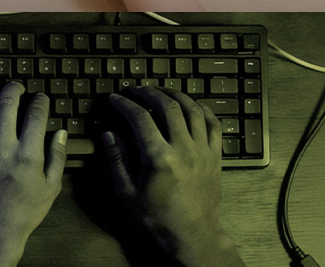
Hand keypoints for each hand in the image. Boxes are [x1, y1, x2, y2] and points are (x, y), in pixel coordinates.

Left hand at [0, 84, 67, 266]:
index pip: (35, 115)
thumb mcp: (50, 187)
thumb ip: (57, 157)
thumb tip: (60, 132)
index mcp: (27, 156)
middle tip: (17, 86)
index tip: (41, 98)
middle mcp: (2, 149)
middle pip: (6, 104)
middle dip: (13, 89)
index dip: (40, 101)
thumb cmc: (23, 212)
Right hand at [103, 87, 245, 266]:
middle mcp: (184, 149)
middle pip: (168, 106)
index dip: (124, 104)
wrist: (192, 234)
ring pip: (192, 110)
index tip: (115, 98)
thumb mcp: (127, 193)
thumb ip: (117, 160)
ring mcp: (203, 151)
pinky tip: (192, 105)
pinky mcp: (215, 156)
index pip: (139, 118)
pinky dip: (202, 109)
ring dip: (175, 95)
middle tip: (136, 89)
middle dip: (149, 92)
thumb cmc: (158, 218)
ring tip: (161, 91)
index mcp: (159, 157)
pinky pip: (213, 124)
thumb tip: (108, 134)